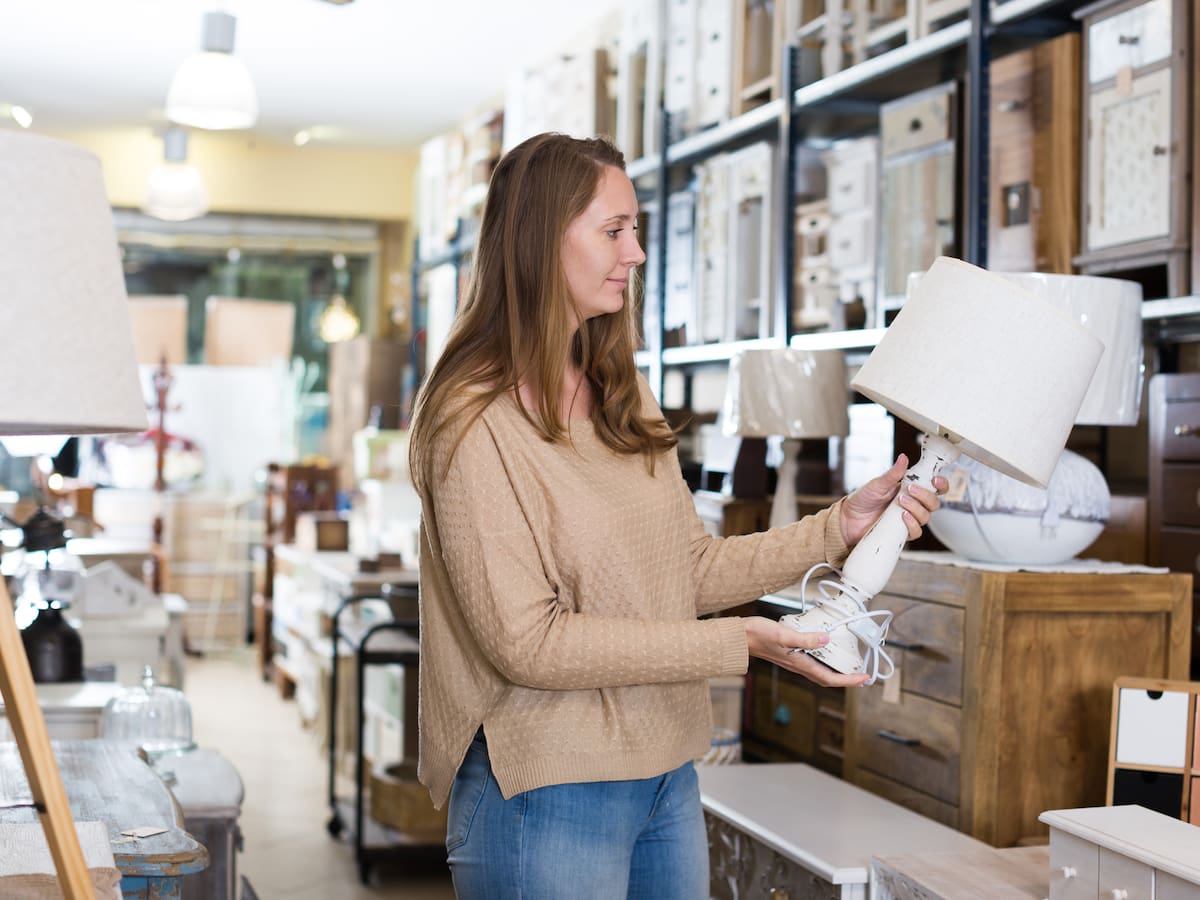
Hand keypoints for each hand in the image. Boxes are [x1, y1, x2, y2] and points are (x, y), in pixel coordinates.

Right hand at [744, 617, 869, 687]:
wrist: (740, 637)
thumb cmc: (758, 635)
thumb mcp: (783, 634)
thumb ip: (805, 638)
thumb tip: (826, 639)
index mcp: (800, 663)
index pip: (830, 678)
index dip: (849, 680)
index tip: (865, 678)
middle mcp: (799, 665)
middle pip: (827, 678)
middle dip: (846, 679)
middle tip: (862, 675)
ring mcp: (794, 661)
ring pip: (820, 671)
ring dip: (836, 671)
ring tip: (849, 665)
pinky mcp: (790, 654)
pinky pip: (813, 662)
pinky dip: (825, 660)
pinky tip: (826, 649)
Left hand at [840, 454, 945, 546]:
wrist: (849, 518)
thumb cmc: (863, 499)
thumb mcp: (877, 484)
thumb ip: (892, 474)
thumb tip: (903, 458)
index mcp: (911, 490)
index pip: (934, 488)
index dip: (941, 484)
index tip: (935, 480)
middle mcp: (913, 504)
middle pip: (934, 503)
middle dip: (926, 496)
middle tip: (910, 490)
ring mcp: (909, 519)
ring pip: (926, 517)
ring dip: (916, 508)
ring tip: (900, 502)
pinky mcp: (902, 532)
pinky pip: (916, 531)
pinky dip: (912, 524)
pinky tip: (902, 517)